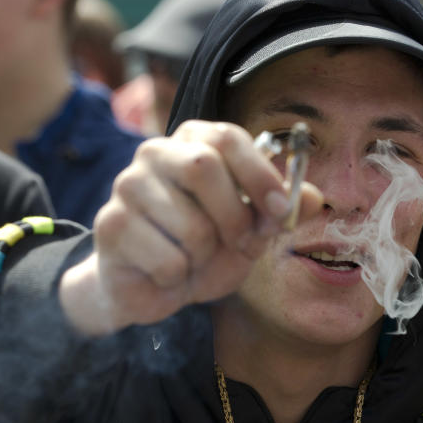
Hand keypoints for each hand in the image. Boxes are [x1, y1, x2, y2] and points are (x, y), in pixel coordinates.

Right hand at [59, 121, 322, 335]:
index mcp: (195, 141)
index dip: (260, 174)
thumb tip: (311, 196)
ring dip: (208, 255)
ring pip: (190, 224)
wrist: (152, 285)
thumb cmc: (205, 246)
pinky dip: (180, 276)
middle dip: (235, 216)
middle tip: (242, 242)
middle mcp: (156, 153)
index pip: (228, 137)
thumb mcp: (253, 228)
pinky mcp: (110, 226)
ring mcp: (127, 186)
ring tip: (196, 257)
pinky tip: (167, 272)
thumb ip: (282, 211)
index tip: (279, 209)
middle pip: (202, 166)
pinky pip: (168, 259)